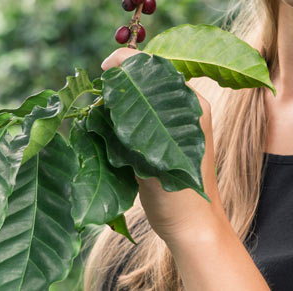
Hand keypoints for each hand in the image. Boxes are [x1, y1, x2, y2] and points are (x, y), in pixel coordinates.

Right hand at [100, 47, 227, 245]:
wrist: (192, 228)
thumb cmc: (176, 197)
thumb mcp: (148, 158)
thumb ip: (130, 123)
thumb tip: (108, 91)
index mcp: (190, 105)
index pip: (157, 68)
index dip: (129, 63)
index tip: (105, 66)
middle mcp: (188, 108)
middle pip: (151, 79)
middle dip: (124, 79)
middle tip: (100, 86)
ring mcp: (180, 122)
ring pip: (146, 96)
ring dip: (124, 97)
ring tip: (103, 103)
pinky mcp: (170, 137)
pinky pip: (145, 114)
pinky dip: (127, 115)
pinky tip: (111, 123)